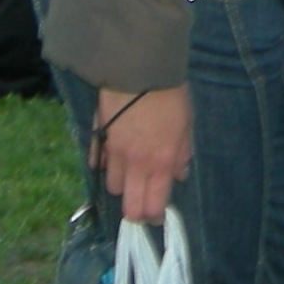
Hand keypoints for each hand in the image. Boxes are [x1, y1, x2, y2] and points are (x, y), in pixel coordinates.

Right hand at [90, 84, 191, 224]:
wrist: (138, 68)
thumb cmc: (170, 95)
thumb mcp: (186, 124)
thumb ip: (182, 154)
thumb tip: (178, 176)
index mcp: (161, 163)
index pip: (154, 206)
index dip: (155, 216)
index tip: (157, 215)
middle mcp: (136, 165)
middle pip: (130, 206)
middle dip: (136, 211)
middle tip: (142, 204)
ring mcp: (113, 153)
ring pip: (112, 186)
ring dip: (122, 184)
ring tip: (131, 173)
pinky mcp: (97, 139)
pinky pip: (98, 164)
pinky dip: (105, 165)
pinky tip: (113, 158)